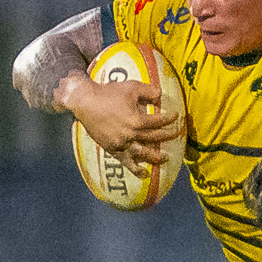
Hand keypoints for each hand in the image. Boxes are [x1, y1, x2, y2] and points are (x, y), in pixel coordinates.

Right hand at [60, 74, 181, 177]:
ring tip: (166, 158)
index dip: (169, 119)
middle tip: (176, 134)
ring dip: (156, 157)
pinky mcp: (113, 149)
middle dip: (168, 135)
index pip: (159, 121)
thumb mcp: (131, 86)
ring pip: (143, 153)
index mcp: (137, 120)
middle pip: (154, 137)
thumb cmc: (108, 93)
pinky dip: (136, 169)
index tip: (176, 116)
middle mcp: (131, 134)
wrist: (85, 102)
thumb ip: (148, 90)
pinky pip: (126, 162)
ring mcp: (121, 143)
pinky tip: (144, 174)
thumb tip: (161, 94)